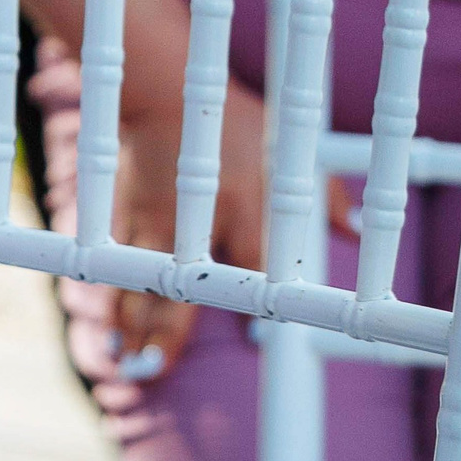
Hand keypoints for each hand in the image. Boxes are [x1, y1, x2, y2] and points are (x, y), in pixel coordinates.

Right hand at [109, 80, 352, 380]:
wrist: (163, 89)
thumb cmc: (232, 118)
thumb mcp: (286, 149)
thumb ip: (321, 193)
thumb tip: (351, 226)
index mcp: (246, 210)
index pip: (252, 267)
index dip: (253, 303)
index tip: (254, 336)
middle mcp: (199, 224)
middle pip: (177, 290)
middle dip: (164, 334)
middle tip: (152, 371)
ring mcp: (158, 220)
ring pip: (139, 280)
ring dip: (130, 324)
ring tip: (124, 361)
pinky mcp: (131, 212)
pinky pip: (119, 260)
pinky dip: (113, 294)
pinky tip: (109, 323)